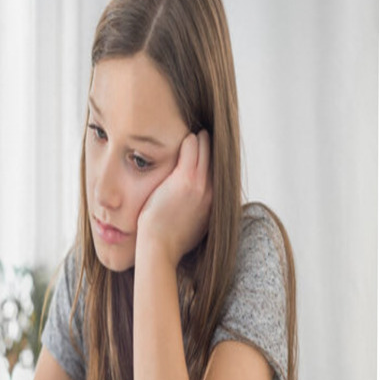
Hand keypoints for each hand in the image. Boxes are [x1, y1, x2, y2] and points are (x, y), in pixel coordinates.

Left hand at [137, 130, 212, 267]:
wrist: (160, 248)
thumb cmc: (170, 241)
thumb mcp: (195, 228)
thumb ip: (200, 213)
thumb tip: (199, 211)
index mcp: (215, 204)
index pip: (219, 173)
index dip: (214, 160)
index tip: (209, 151)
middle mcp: (212, 192)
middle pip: (216, 159)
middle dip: (210, 146)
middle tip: (203, 133)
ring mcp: (200, 185)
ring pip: (205, 150)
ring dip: (201, 139)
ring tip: (196, 131)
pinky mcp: (185, 178)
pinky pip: (191, 149)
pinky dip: (189, 140)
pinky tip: (185, 135)